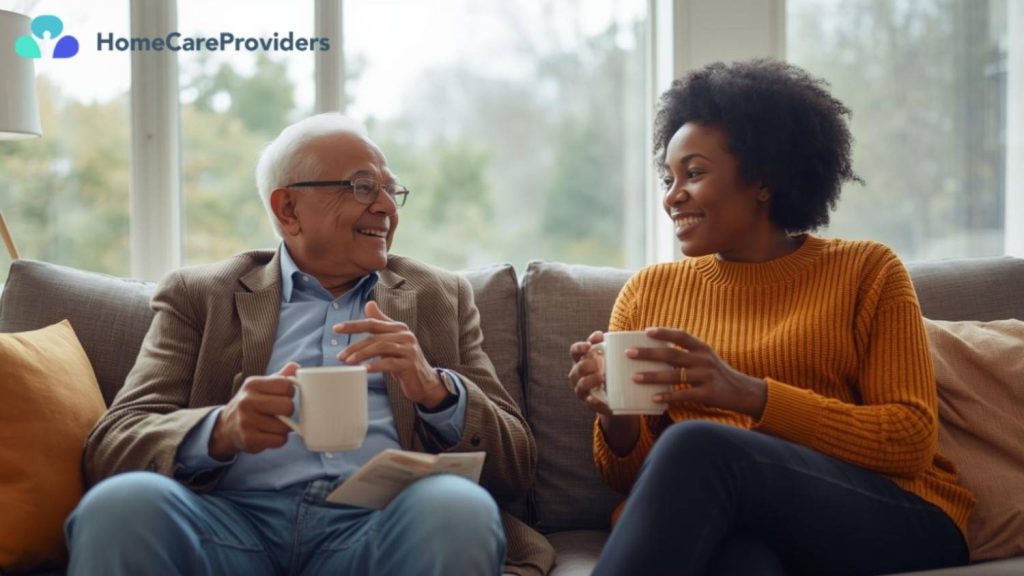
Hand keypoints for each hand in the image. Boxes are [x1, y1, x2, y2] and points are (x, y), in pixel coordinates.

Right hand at [209, 362, 297, 459]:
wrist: (226, 427)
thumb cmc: (250, 404)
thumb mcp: (261, 386)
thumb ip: (280, 377)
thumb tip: (296, 367)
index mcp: (252, 384)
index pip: (286, 385)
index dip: (289, 392)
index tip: (283, 396)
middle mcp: (247, 401)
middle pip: (287, 406)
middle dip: (288, 410)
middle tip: (280, 412)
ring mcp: (247, 421)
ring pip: (285, 426)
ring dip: (284, 427)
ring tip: (274, 424)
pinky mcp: (249, 439)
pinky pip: (279, 440)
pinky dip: (279, 439)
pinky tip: (270, 434)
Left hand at [334, 301, 447, 408]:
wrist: (424, 381)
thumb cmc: (405, 360)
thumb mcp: (392, 340)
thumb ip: (381, 323)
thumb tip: (369, 304)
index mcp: (399, 327)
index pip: (372, 323)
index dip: (353, 325)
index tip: (336, 328)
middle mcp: (405, 335)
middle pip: (374, 337)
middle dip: (354, 346)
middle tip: (340, 356)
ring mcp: (409, 349)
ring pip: (381, 348)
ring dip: (362, 355)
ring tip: (349, 362)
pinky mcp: (409, 364)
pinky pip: (389, 363)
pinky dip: (376, 366)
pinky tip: (365, 370)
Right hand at [569, 331, 640, 455]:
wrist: (618, 400)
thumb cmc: (614, 373)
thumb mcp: (614, 361)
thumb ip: (618, 350)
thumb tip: (637, 336)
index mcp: (583, 361)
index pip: (575, 351)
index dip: (581, 346)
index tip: (591, 344)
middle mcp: (578, 374)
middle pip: (579, 367)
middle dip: (587, 364)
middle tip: (599, 364)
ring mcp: (583, 389)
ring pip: (581, 384)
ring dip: (590, 380)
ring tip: (601, 378)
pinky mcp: (590, 403)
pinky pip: (589, 402)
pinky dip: (592, 400)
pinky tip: (595, 398)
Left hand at [630, 327, 766, 418]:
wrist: (743, 392)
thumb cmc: (718, 374)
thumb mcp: (706, 358)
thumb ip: (687, 354)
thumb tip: (657, 351)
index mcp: (702, 348)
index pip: (681, 336)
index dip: (663, 332)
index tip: (646, 331)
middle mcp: (703, 359)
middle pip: (671, 354)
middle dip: (648, 353)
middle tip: (629, 353)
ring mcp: (706, 376)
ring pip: (674, 375)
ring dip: (652, 376)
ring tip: (634, 377)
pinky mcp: (708, 393)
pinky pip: (683, 395)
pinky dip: (668, 396)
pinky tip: (654, 398)